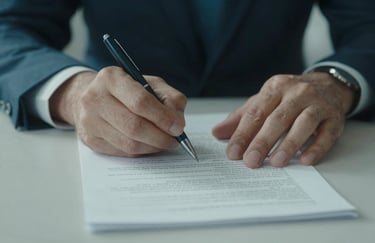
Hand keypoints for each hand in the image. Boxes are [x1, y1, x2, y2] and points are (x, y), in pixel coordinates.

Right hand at [50, 66, 186, 156]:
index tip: (178, 127)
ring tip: (164, 142)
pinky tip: (148, 144)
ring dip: (152, 147)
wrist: (94, 97)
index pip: (140, 102)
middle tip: (174, 140)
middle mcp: (95, 98)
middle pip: (134, 126)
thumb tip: (177, 121)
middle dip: (160, 137)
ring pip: (129, 144)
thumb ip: (169, 97)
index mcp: (111, 78)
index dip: (163, 117)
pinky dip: (141, 151)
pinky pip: (122, 152)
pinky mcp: (90, 140)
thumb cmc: (127, 90)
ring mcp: (89, 121)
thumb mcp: (150, 83)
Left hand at [212, 72, 355, 167]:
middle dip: (262, 141)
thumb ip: (241, 117)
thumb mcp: (264, 101)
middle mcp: (297, 93)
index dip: (243, 134)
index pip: (256, 113)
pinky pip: (326, 134)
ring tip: (276, 162)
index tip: (233, 153)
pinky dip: (316, 147)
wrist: (328, 85)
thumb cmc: (290, 96)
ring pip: (303, 124)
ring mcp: (318, 104)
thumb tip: (217, 133)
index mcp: (275, 88)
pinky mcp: (335, 117)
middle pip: (277, 119)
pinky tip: (305, 160)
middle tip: (250, 161)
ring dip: (289, 144)